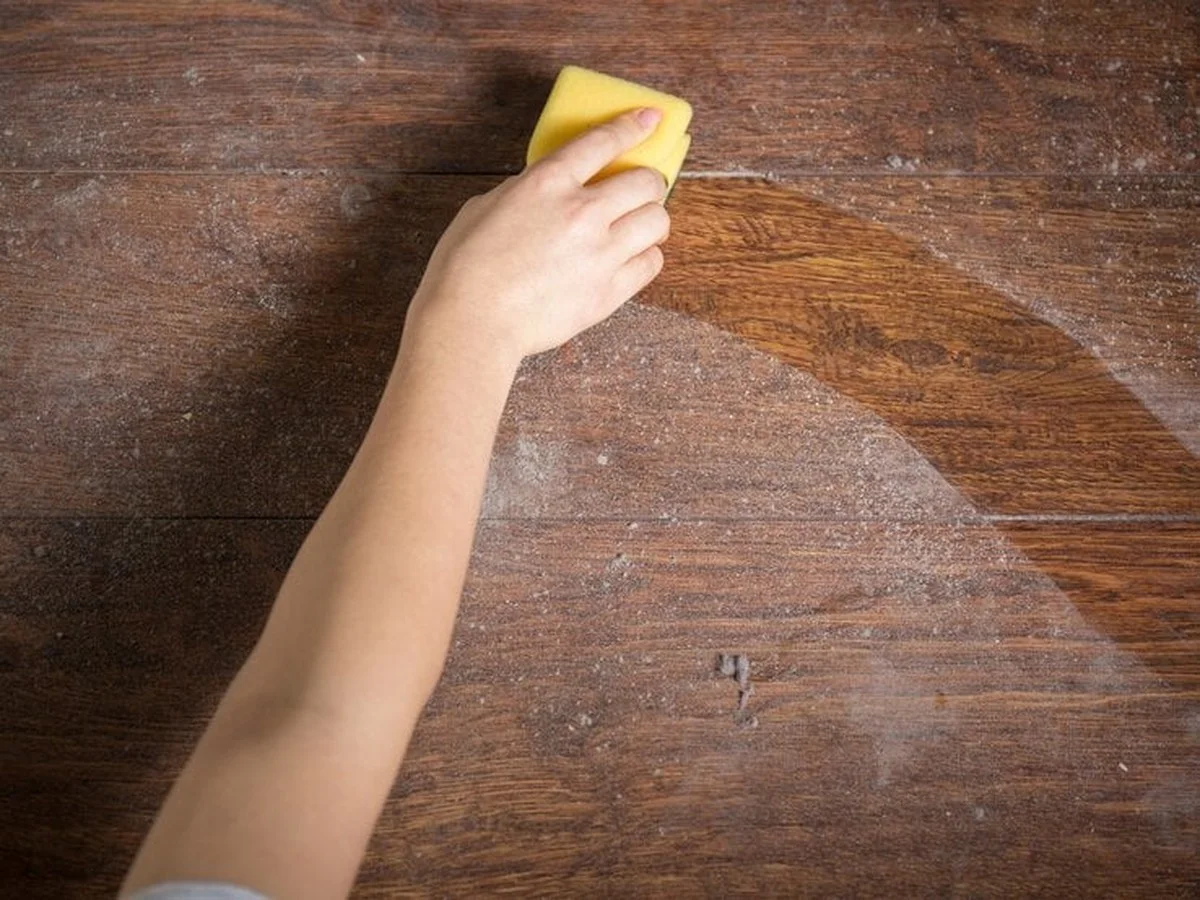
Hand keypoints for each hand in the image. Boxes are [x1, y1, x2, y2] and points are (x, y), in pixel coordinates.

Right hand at [406, 107, 670, 360]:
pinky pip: (651, 264)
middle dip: (647, 183)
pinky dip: (646, 257)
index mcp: (547, 183)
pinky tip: (631, 258)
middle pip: (646, 182)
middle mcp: (581, 212)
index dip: (633, 126)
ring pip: (658, 222)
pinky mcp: (608, 292)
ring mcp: (600, 253)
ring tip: (638, 228)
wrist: (472, 322)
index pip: (604, 142)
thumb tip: (549, 193)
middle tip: (639, 192)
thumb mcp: (486, 206)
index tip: (651, 118)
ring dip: (651, 220)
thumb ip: (526, 191)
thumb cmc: (465, 267)